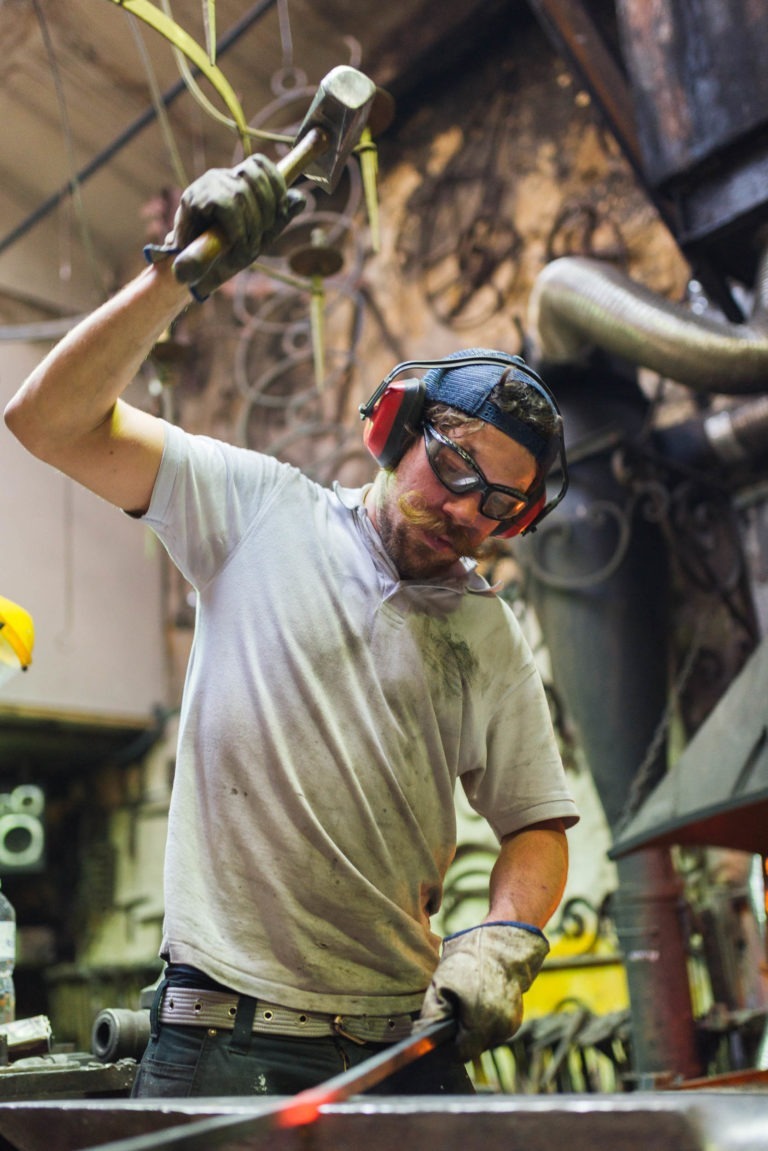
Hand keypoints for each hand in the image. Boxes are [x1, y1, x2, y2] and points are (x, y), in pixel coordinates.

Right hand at [145, 155, 305, 299]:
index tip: (281, 209)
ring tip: (248, 245)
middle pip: (253, 175)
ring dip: (252, 223)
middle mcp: (220, 177)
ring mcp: (205, 186)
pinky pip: (226, 205)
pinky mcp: (193, 198)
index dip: (276, 181)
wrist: (195, 274)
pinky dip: (238, 227)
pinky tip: (237, 242)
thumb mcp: (260, 235)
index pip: (259, 163)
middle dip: (267, 208)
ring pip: (241, 192)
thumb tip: (301, 197)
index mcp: (235, 180)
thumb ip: (279, 218)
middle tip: (261, 237)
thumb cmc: (226, 254)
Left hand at [418, 921, 548, 1061]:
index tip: (442, 1029)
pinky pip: (495, 1030)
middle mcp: (499, 1030)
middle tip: (455, 1008)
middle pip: (472, 1048)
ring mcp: (510, 1025)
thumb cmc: (470, 960)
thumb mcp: (441, 983)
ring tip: (469, 1001)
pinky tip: (481, 1001)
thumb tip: (421, 1034)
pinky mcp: (516, 1019)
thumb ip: (431, 1014)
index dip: (446, 1045)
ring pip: (484, 1040)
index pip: (459, 1054)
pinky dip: (486, 1021)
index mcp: (479, 1024)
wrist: (502, 945)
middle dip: (461, 1034)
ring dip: (474, 1028)